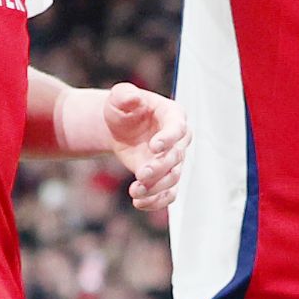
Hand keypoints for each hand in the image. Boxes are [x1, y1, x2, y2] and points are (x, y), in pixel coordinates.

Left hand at [96, 82, 185, 211]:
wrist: (120, 127)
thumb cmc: (124, 108)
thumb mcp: (120, 97)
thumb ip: (125, 95)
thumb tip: (131, 98)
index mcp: (173, 116)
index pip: (178, 129)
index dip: (168, 138)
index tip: (154, 147)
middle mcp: (178, 140)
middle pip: (177, 157)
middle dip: (160, 168)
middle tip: (140, 174)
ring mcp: (173, 160)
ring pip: (173, 178)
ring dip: (157, 188)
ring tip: (135, 192)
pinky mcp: (164, 176)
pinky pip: (168, 193)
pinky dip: (157, 201)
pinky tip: (139, 203)